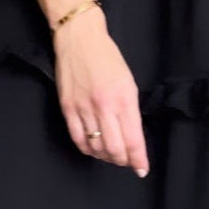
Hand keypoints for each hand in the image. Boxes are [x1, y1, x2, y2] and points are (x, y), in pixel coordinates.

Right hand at [52, 6, 149, 176]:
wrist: (80, 38)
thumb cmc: (108, 58)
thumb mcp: (129, 82)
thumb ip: (130, 111)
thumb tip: (131, 137)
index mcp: (124, 99)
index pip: (133, 139)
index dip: (139, 159)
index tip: (142, 169)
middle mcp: (104, 106)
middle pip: (115, 149)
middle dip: (123, 161)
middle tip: (126, 161)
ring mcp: (83, 108)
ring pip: (96, 147)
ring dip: (106, 156)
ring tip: (111, 154)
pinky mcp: (67, 108)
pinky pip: (77, 139)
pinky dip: (88, 149)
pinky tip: (93, 148)